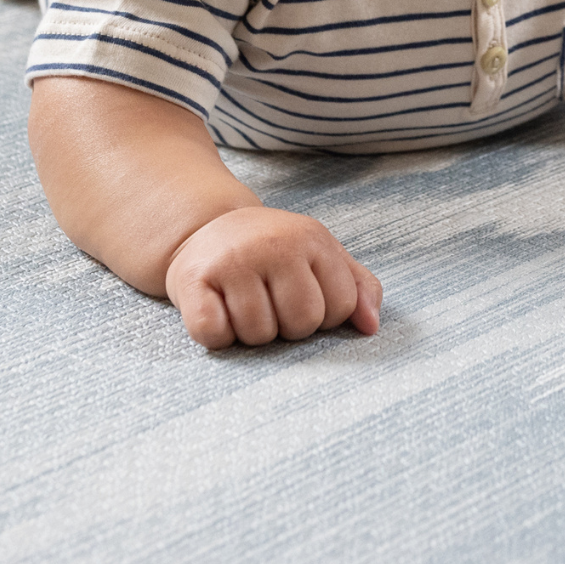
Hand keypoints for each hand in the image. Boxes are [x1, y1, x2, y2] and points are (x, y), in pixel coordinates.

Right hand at [164, 205, 383, 348]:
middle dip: (288, 326)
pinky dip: (217, 334)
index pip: (340, 306)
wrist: (206, 227)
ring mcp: (233, 261)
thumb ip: (358, 288)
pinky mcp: (194, 280)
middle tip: (269, 301)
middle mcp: (274, 245)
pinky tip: (217, 308)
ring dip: (250, 332)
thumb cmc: (273, 253)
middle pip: (302, 324)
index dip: (323, 314)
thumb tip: (370, 327)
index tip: (301, 296)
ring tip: (241, 301)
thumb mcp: (322, 256)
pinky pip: (215, 334)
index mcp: (312, 239)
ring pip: (259, 335)